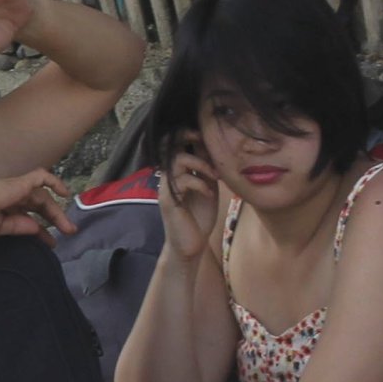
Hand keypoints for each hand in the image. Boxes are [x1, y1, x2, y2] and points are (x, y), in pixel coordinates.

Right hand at [0, 169, 71, 242]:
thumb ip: (17, 227)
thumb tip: (36, 228)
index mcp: (4, 209)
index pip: (28, 218)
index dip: (41, 231)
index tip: (51, 243)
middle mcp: (12, 196)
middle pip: (39, 207)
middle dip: (54, 220)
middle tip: (68, 233)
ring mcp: (17, 188)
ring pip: (43, 197)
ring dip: (57, 212)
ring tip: (68, 227)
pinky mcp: (20, 182)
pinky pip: (41, 177)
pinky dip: (54, 181)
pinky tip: (66, 193)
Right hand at [159, 135, 221, 261]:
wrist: (190, 246)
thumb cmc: (199, 218)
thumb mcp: (208, 189)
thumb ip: (208, 172)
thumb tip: (216, 151)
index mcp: (178, 173)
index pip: (177, 144)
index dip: (189, 135)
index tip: (206, 136)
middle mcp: (169, 177)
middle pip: (171, 145)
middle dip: (187, 138)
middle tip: (203, 141)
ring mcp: (167, 188)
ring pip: (177, 161)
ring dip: (200, 165)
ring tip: (214, 177)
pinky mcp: (169, 200)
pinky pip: (182, 181)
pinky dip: (200, 184)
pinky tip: (209, 194)